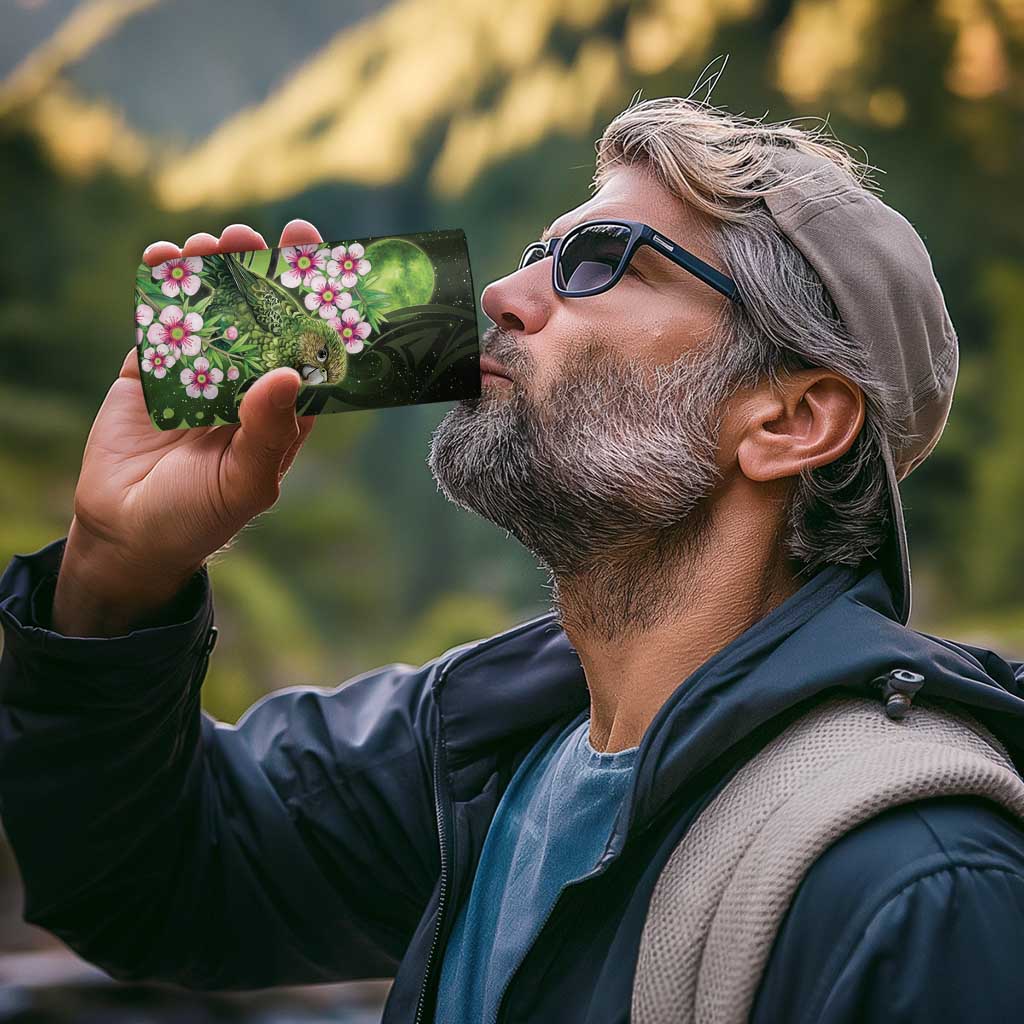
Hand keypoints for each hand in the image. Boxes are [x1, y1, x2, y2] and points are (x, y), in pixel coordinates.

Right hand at [52, 220, 322, 636]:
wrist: (127, 534)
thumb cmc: (199, 517)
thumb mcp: (245, 482)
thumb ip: (268, 432)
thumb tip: (288, 373)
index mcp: (280, 410)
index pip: (306, 349)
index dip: (315, 306)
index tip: (322, 262)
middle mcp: (244, 385)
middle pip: (260, 319)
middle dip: (263, 275)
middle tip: (263, 236)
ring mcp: (197, 373)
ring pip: (211, 311)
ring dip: (214, 273)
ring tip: (214, 242)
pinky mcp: (150, 371)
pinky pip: (159, 322)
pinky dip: (160, 287)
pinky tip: (164, 256)